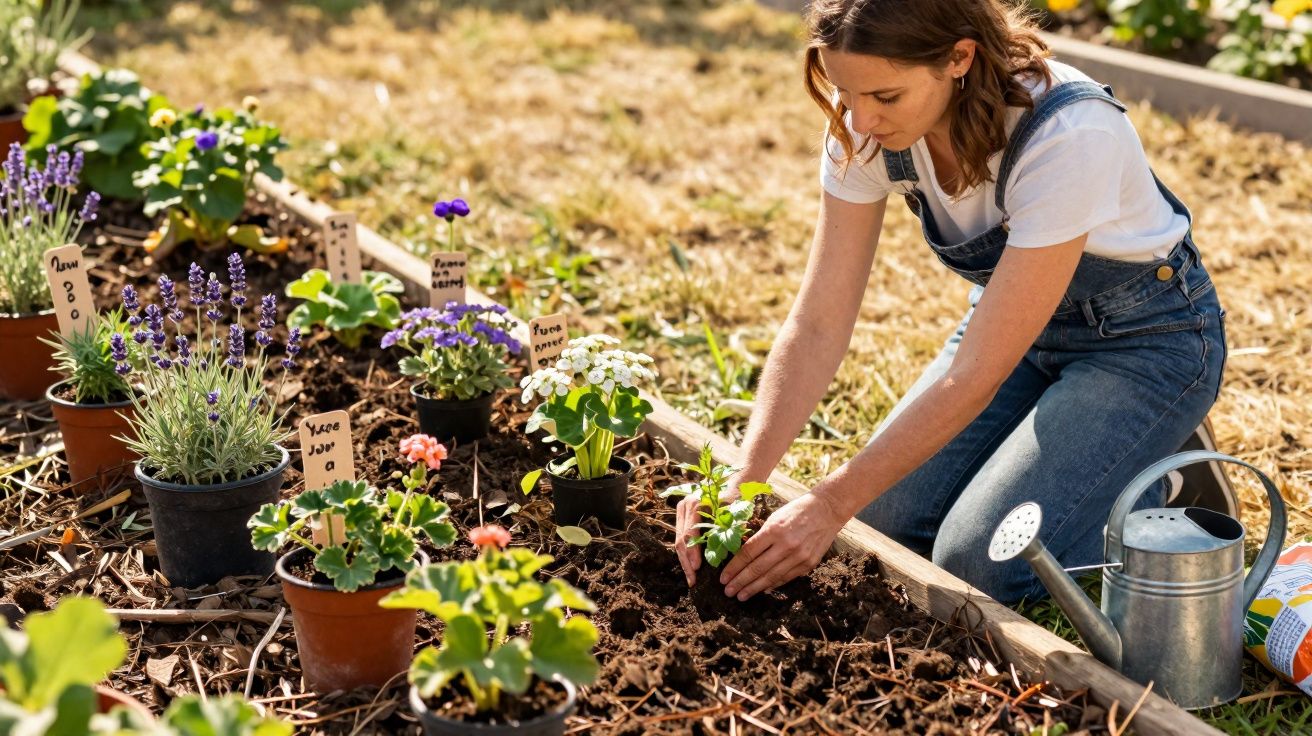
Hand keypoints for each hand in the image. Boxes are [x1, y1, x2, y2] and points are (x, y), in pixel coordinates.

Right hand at [674, 485, 739, 586]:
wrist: (734, 484)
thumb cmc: (737, 498)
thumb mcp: (735, 513)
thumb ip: (730, 530)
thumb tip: (731, 551)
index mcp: (694, 503)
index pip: (690, 533)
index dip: (693, 553)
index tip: (697, 568)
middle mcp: (684, 505)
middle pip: (681, 539)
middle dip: (686, 562)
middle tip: (693, 580)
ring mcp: (681, 511)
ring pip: (679, 541)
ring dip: (685, 561)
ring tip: (692, 579)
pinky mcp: (683, 517)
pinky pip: (682, 539)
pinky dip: (687, 554)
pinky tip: (692, 568)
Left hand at [719, 491, 846, 600]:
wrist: (826, 510)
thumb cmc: (796, 510)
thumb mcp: (774, 517)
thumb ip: (761, 536)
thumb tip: (744, 556)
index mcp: (774, 530)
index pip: (748, 553)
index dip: (734, 567)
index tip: (723, 578)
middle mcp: (786, 545)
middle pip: (757, 568)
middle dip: (740, 582)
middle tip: (728, 592)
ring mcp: (799, 556)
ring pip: (771, 577)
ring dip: (754, 588)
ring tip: (741, 596)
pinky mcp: (809, 563)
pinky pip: (786, 578)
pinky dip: (772, 585)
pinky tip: (762, 590)